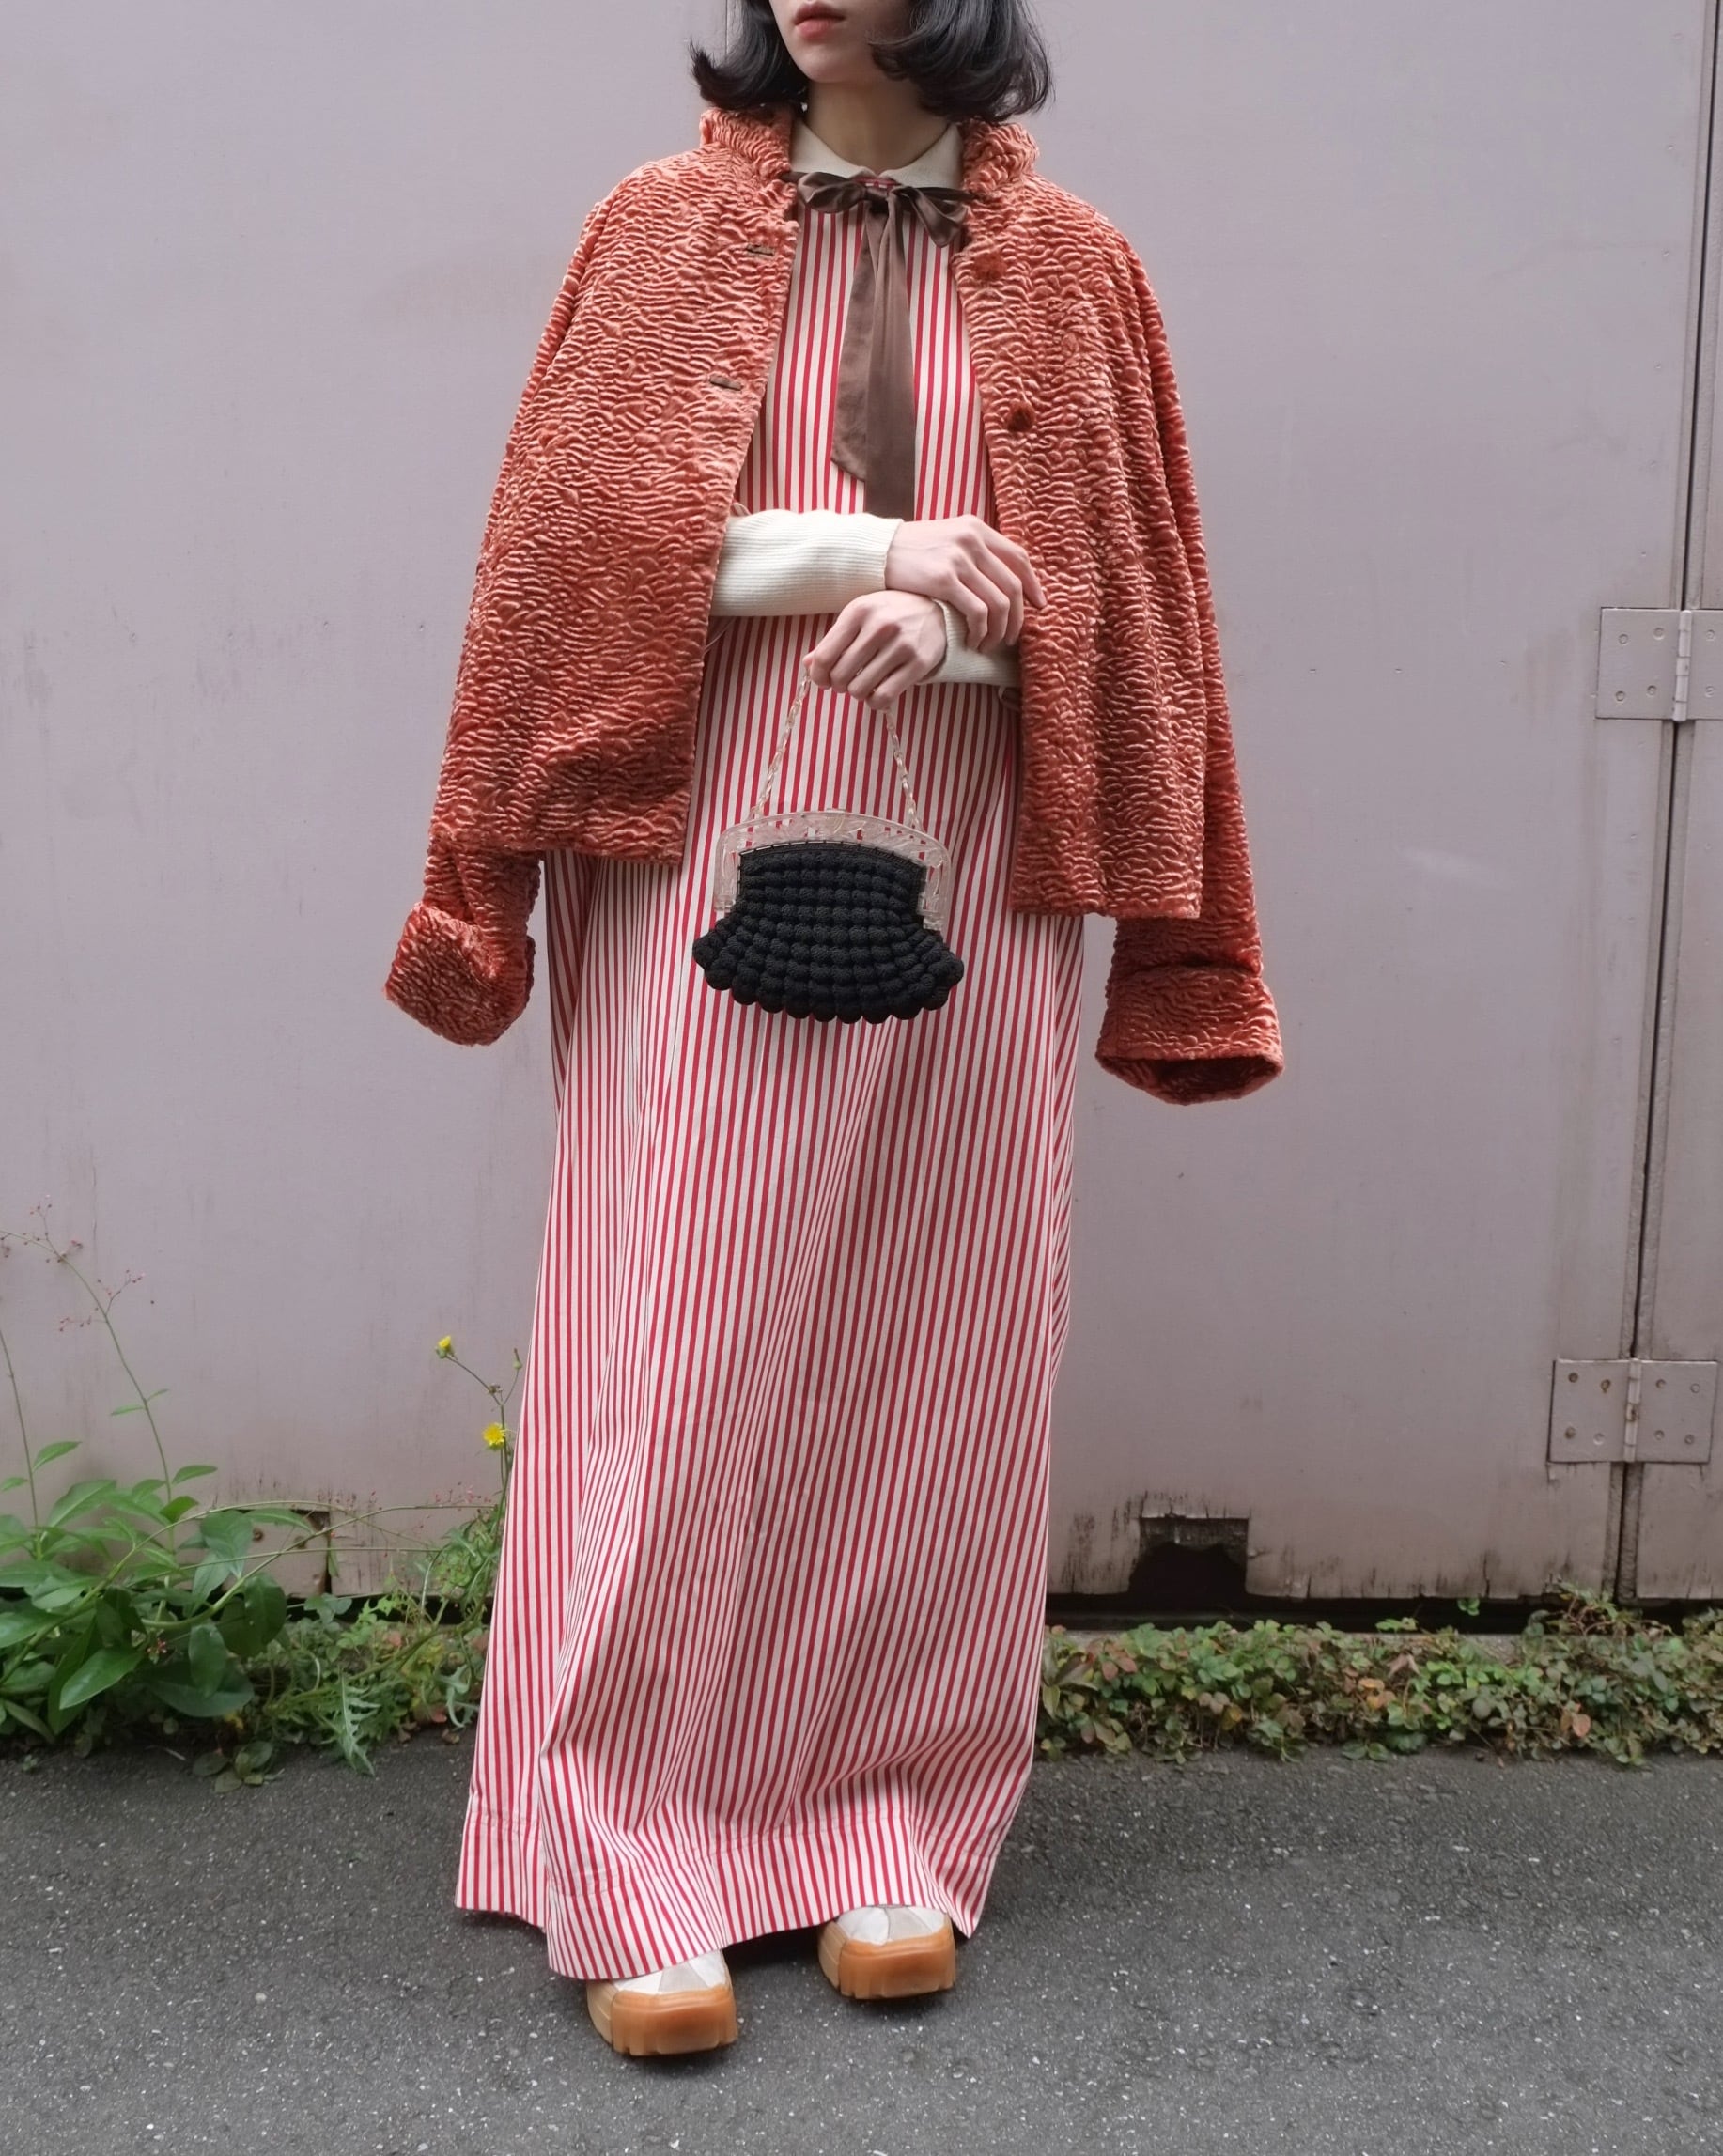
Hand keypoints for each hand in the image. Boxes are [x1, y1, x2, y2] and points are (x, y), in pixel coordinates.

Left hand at [804, 590, 948, 708]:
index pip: (825, 656)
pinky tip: (877, 693)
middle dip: (838, 685)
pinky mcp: (919, 663)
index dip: (818, 675)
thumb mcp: (860, 616)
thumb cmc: (889, 614)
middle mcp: (880, 626)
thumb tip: (807, 664)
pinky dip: (875, 702)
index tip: (822, 681)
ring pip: (860, 689)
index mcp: (859, 610)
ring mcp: (902, 645)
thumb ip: (833, 639)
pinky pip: (884, 697)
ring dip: (857, 693)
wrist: (936, 610)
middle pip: (841, 676)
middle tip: (845, 682)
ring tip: (862, 684)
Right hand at [882, 514, 1044, 653]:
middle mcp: (972, 539)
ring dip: (998, 631)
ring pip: (998, 603)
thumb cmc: (912, 553)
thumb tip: (1002, 578)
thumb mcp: (947, 539)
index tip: (1038, 606)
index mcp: (976, 528)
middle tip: (1011, 638)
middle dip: (1017, 618)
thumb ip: (974, 552)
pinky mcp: (944, 579)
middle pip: (1012, 586)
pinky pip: (977, 612)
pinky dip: (980, 632)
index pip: (1018, 558)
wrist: (875, 552)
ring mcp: (959, 558)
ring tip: (988, 645)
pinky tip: (972, 641)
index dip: (1032, 586)